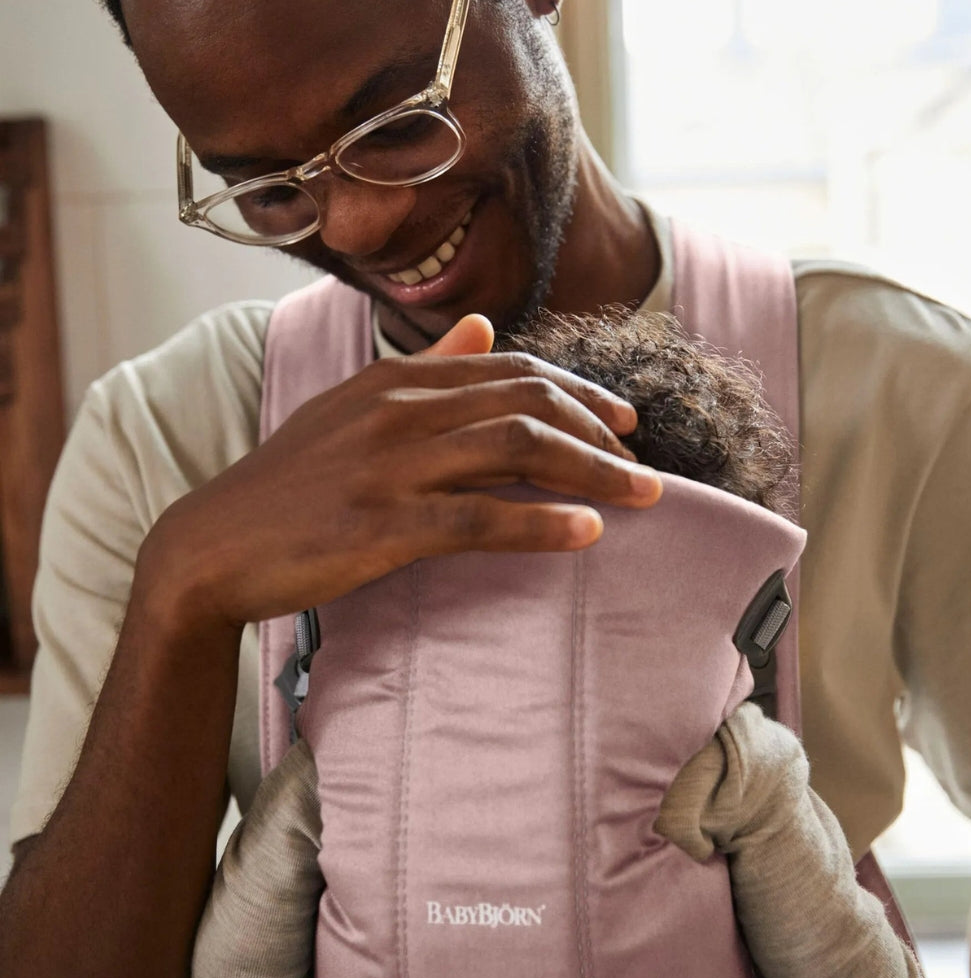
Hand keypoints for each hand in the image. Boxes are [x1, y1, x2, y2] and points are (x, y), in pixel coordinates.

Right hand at [140, 314, 662, 630]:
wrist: (211, 543)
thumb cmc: (290, 482)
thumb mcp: (352, 408)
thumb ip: (423, 368)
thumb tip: (481, 327)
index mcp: (396, 380)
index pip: (512, 370)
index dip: (578, 392)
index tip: (622, 421)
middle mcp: (400, 410)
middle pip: (528, 405)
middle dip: (599, 432)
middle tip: (645, 463)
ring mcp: (390, 466)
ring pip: (516, 452)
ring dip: (592, 472)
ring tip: (643, 495)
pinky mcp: (381, 525)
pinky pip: (479, 519)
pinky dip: (541, 523)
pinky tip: (587, 532)